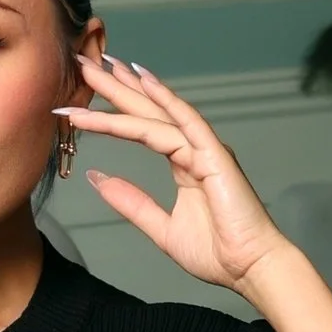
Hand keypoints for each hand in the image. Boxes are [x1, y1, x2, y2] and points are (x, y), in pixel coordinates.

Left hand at [67, 58, 292, 294]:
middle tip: (83, 61)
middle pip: (146, 110)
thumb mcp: (161, 228)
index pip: (142, 127)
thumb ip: (131, 202)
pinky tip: (141, 81)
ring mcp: (205, 149)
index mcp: (184, 163)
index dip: (111, 111)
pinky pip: (184, 123)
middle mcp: (194, 149)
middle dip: (114, 86)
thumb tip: (98, 177)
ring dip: (125, 91)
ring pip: (157, 114)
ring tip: (95, 69)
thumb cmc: (218, 253)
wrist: (251, 269)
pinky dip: (163, 100)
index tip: (80, 98)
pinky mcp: (215, 156)